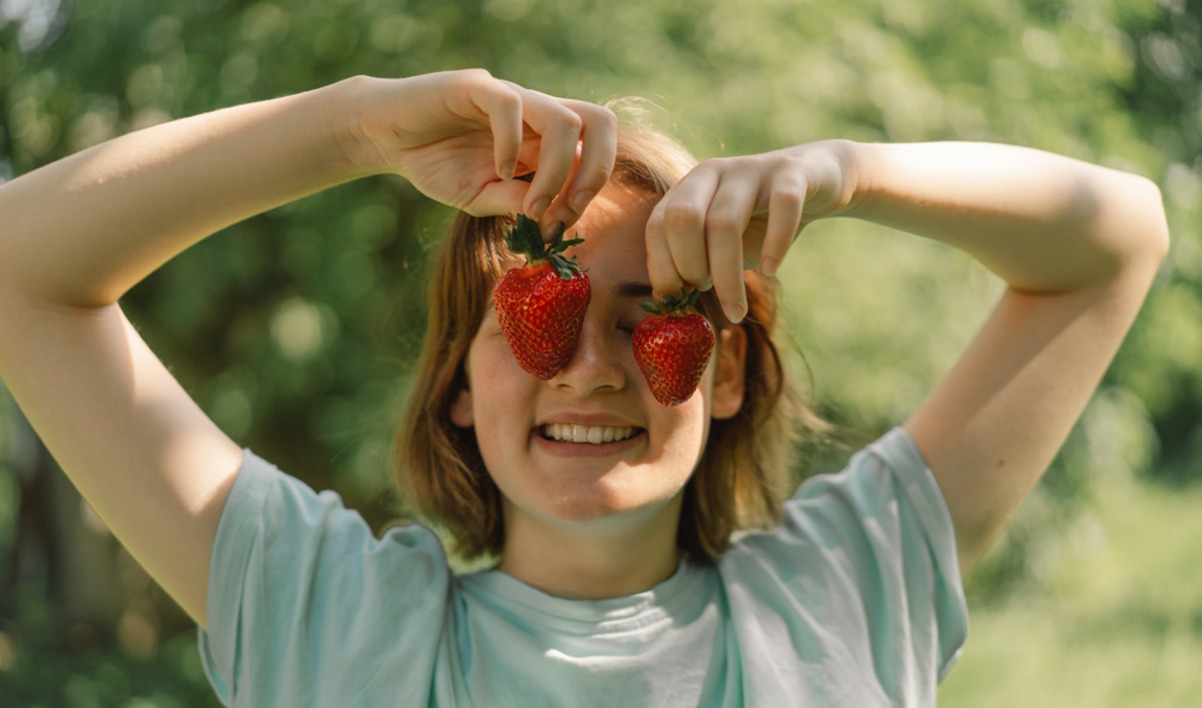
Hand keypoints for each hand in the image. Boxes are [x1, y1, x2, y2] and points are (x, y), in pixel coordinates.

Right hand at [349, 70, 615, 230]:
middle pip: (599, 122)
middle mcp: (535, 112)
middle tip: (567, 209)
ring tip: (531, 204)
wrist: (386, 137)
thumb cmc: (436, 163)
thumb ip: (515, 205)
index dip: (588, 190)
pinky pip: (510, 106)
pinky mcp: (476, 86)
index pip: (595, 150)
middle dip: (596, 171)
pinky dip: (510, 145)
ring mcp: (510, 96)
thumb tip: (553, 224)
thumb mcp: (481, 196)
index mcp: (543, 138)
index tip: (559, 224)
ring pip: (563, 121)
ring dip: (557, 171)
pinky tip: (497, 170)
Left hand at [644, 139, 858, 321]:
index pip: (657, 224)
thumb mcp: (723, 244)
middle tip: (705, 292)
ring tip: (735, 309)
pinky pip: (781, 207)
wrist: (819, 180)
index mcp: (689, 188)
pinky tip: (770, 271)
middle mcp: (713, 172)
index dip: (661, 267)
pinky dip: (774, 245)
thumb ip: (695, 264)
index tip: (677, 299)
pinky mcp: (792, 173)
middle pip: (683, 218)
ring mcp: (752, 169)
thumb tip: (666, 302)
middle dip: (689, 265)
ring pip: (725, 223)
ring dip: (727, 276)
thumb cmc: (761, 222)